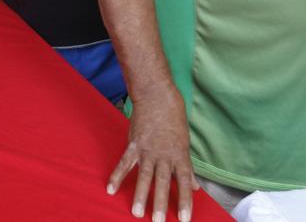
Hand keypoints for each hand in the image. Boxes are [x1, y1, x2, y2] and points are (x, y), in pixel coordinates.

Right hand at [106, 87, 196, 221]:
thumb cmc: (174, 117)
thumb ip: (187, 167)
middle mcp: (164, 155)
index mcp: (179, 155)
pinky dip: (117, 176)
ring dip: (140, 195)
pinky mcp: (133, 144)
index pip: (183, 183)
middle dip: (160, 204)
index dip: (185, 201)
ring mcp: (147, 150)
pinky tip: (111, 188)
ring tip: (137, 213)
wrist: (157, 96)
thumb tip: (194, 186)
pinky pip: (124, 163)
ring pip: (144, 176)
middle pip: (162, 183)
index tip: (184, 219)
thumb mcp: (185, 142)